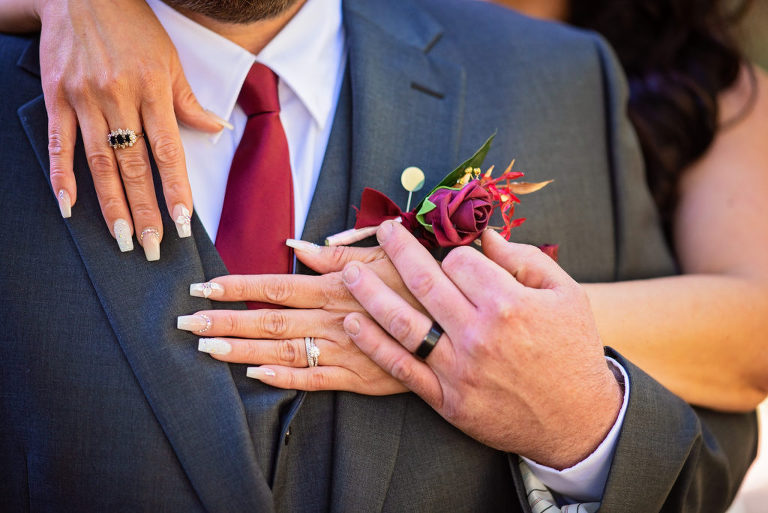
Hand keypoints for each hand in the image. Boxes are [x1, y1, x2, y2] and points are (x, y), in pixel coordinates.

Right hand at [37, 0, 225, 258]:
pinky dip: (62, 175)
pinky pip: (61, 142)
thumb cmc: (134, 26)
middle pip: (133, 166)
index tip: (180, 222)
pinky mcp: (56, 96)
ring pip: (99, 161)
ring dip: (109, 204)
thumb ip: (189, 101)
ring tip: (121, 237)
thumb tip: (217, 128)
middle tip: (150, 246)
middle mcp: (118, 97)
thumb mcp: (170, 60)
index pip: (168, 152)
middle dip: (143, 210)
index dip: (174, 190)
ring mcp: (84, 98)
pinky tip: (69, 206)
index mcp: (153, 90)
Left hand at [177, 243, 418, 394]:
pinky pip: (313, 379)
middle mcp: (331, 318)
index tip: (204, 287)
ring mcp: (343, 349)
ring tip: (207, 349)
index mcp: (335, 286)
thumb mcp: (385, 256)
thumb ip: (337, 254)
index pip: (275, 285)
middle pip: (269, 320)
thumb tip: (296, 246)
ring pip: (283, 350)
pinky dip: (283, 378)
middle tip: (187, 324)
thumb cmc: (421, 282)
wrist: (459, 325)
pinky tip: (255, 376)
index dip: (238, 287)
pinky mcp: (357, 377)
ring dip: (242, 350)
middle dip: (225, 321)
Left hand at [341, 222, 622, 468]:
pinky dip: (373, 344)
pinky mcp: (447, 399)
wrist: (579, 420)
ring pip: (402, 322)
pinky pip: (402, 368)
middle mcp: (478, 334)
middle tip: (383, 230)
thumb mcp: (567, 294)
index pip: (459, 262)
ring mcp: (459, 369)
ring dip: (370, 293)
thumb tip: (484, 234)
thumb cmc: (573, 351)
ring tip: (350, 272)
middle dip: (398, 250)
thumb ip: (525, 258)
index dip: (450, 251)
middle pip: (424, 282)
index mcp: (508, 303)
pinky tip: (353, 323)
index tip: (448, 252)